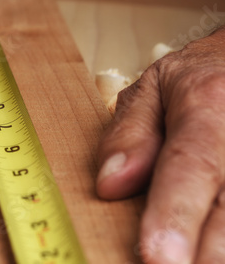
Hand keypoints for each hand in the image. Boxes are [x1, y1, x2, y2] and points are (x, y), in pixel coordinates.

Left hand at [96, 27, 224, 262]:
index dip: (175, 215)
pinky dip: (224, 240)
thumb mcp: (151, 88)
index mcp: (209, 102)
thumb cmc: (196, 77)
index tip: (158, 258)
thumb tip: (110, 186)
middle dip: (204, 253)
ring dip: (216, 252)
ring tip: (184, 262)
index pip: (191, 165)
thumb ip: (129, 134)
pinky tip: (207, 252)